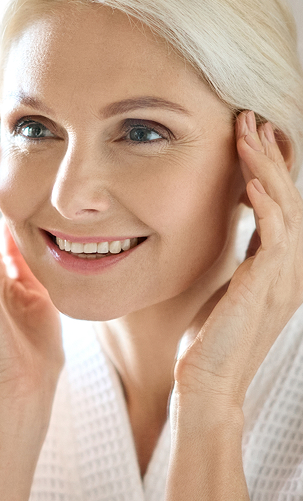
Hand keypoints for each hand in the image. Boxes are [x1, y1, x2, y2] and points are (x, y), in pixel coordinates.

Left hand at [174, 110, 302, 406]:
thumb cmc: (210, 340)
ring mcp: (284, 277)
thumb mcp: (228, 289)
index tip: (252, 134)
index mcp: (282, 266)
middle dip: (270, 154)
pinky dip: (264, 203)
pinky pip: (275, 234)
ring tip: (246, 131)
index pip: (283, 203)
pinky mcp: (267, 286)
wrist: (209, 382)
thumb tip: (233, 231)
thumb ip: (241, 260)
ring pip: (285, 206)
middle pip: (290, 195)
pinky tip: (249, 180)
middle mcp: (291, 268)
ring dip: (265, 166)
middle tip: (249, 118)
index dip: (271, 166)